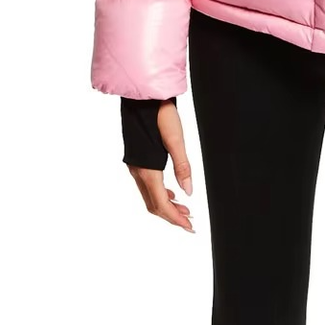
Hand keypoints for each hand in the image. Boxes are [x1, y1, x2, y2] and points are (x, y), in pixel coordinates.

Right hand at [128, 101, 195, 232]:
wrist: (143, 98)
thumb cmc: (160, 115)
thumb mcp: (176, 140)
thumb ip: (183, 166)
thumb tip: (189, 191)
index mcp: (147, 169)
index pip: (161, 203)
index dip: (175, 218)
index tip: (189, 227)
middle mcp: (137, 171)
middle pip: (153, 204)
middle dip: (171, 216)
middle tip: (189, 222)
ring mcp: (135, 167)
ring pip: (149, 197)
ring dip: (166, 206)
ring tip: (185, 210)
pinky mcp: (137, 161)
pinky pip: (147, 186)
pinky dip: (160, 194)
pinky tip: (172, 193)